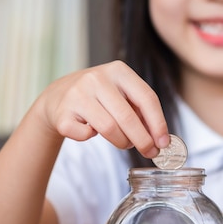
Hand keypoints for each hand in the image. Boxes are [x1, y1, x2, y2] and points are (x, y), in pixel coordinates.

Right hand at [35, 60, 169, 157]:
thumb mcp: (122, 95)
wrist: (57, 96)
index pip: (147, 97)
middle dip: (143, 140)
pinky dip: (90, 138)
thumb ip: (141, 111)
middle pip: (128, 117)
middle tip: (150, 152)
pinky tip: (90, 131)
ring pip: (109, 129)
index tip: (164, 143)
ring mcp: (77, 94)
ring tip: (124, 142)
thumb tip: (160, 139)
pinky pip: (85, 135)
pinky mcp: (62, 112)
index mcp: (119, 71)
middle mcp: (97, 78)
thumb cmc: (99, 98)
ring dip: (122, 142)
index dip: (158, 123)